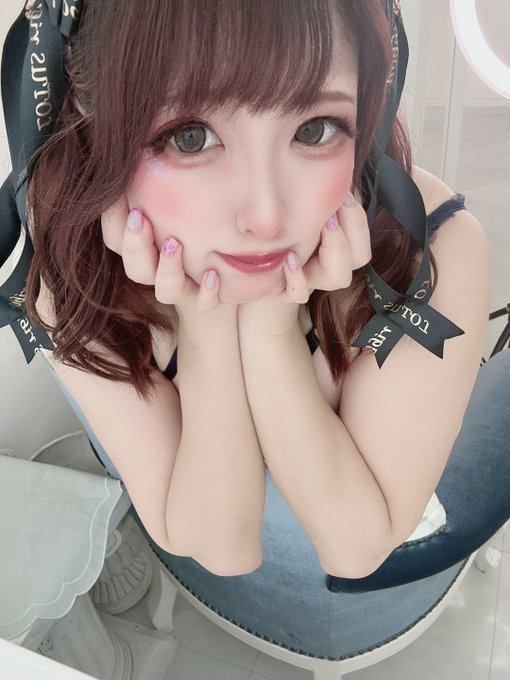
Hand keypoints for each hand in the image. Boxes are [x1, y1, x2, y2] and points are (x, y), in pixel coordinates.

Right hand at [101, 198, 236, 340]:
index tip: (116, 190)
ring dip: (168, 269)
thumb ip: (156, 184)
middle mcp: (157, 272)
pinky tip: (214, 275)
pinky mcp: (204, 302)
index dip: (112, 219)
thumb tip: (143, 142)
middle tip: (140, 217)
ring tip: (177, 244)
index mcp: (142, 249)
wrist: (219, 283)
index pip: (115, 238)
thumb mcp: (174, 205)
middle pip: (134, 267)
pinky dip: (206, 293)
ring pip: (164, 290)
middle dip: (135, 244)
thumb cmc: (192, 236)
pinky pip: (203, 305)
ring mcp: (181, 289)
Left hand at [238, 192, 370, 335]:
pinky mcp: (286, 293)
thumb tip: (333, 166)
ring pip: (339, 278)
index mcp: (338, 246)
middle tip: (332, 211)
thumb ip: (318, 198)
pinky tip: (289, 258)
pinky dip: (297, 278)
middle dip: (351, 229)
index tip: (344, 193)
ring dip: (334, 250)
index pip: (363, 236)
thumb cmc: (278, 234)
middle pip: (359, 258)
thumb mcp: (299, 213)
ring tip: (319, 228)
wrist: (250, 267)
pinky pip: (298, 294)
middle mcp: (330, 266)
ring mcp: (311, 281)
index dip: (358, 218)